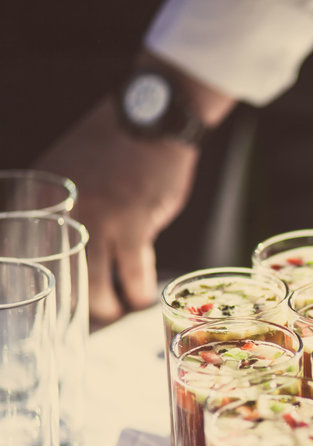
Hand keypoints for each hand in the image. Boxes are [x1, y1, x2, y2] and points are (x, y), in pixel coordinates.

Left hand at [35, 97, 198, 322]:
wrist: (149, 121)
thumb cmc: (113, 146)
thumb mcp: (66, 168)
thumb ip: (57, 203)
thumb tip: (57, 239)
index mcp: (37, 199)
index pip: (16, 254)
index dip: (27, 283)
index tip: (37, 300)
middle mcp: (61, 214)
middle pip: (55, 280)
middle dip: (71, 305)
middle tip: (84, 310)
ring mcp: (98, 221)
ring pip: (94, 288)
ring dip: (107, 308)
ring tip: (115, 309)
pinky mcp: (134, 225)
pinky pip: (134, 276)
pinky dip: (138, 292)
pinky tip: (141, 295)